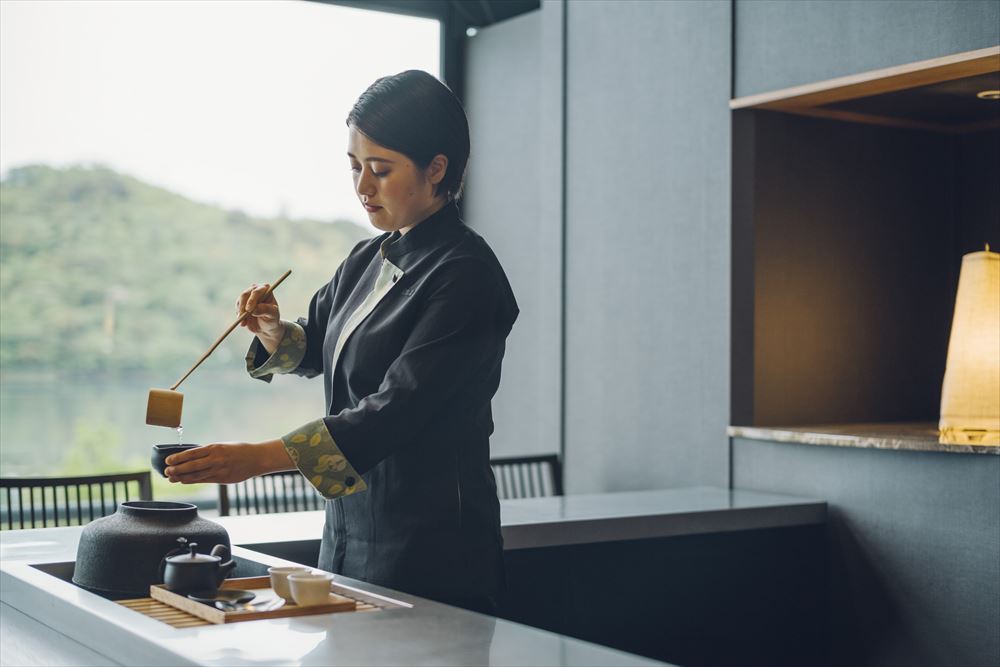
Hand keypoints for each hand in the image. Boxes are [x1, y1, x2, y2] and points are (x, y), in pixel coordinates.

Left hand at [164, 440, 292, 484]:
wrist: (257, 458)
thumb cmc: (240, 450)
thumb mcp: (223, 446)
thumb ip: (209, 452)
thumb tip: (192, 457)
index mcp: (215, 448)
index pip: (192, 453)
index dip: (178, 457)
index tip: (167, 460)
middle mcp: (216, 459)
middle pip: (192, 465)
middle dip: (177, 469)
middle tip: (166, 471)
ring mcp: (220, 470)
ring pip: (197, 475)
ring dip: (182, 477)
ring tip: (171, 478)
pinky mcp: (223, 479)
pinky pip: (205, 480)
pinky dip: (193, 481)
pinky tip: (184, 481)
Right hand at [237, 282, 281, 344]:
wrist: (265, 326)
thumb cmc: (272, 318)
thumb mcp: (272, 315)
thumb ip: (265, 310)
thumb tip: (254, 309)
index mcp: (265, 289)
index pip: (257, 292)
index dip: (252, 300)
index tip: (249, 310)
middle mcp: (255, 289)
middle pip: (245, 294)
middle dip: (243, 306)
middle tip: (242, 316)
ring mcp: (247, 295)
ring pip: (239, 301)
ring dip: (241, 312)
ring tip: (244, 323)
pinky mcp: (241, 302)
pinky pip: (237, 308)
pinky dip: (239, 315)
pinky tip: (243, 323)